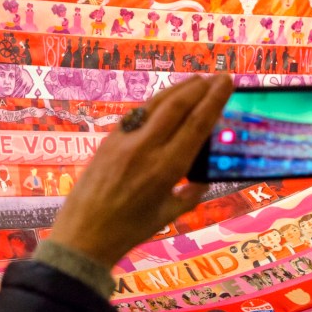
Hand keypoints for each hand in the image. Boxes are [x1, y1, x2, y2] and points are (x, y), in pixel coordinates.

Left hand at [50, 74, 232, 267]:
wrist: (83, 234)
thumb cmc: (128, 230)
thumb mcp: (167, 216)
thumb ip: (190, 196)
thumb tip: (204, 181)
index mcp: (166, 169)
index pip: (196, 125)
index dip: (214, 100)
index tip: (227, 81)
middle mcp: (146, 148)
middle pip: (177, 106)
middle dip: (200, 87)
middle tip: (217, 77)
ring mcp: (124, 140)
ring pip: (156, 105)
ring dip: (178, 89)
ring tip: (196, 80)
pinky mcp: (109, 139)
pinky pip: (138, 114)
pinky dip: (156, 103)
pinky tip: (166, 99)